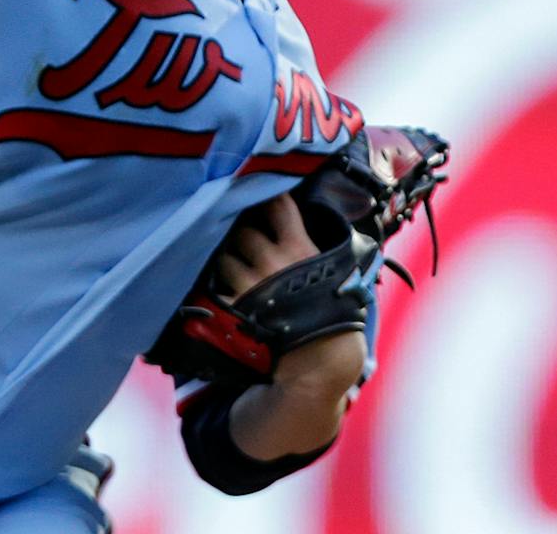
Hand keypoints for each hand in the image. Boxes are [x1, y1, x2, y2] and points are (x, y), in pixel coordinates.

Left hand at [217, 194, 366, 397]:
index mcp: (299, 249)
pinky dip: (220, 289)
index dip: (267, 197)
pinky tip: (229, 294)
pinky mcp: (234, 308)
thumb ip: (321, 244)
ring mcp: (251, 285)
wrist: (320, 359)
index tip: (261, 196)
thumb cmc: (336, 314)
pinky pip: (216, 288)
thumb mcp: (340, 272)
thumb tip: (322, 216)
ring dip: (228, 262)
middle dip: (242, 235)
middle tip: (247, 244)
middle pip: (242, 230)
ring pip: (224, 257)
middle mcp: (272, 262)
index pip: (278, 204)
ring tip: (238, 271)